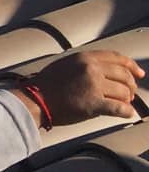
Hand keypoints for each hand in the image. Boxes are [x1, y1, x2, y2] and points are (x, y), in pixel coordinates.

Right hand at [27, 50, 144, 125]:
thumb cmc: (45, 85)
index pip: (117, 58)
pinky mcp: (93, 104)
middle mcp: (91, 69)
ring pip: (123, 92)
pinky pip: (118, 108)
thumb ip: (85, 65)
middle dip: (130, 86)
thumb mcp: (66, 65)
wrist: (33, 100)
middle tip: (130, 93)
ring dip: (126, 99)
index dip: (131, 66)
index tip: (139, 73)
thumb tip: (106, 74)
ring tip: (124, 103)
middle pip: (124, 75)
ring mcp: (93, 86)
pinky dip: (126, 112)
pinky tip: (127, 114)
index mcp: (85, 58)